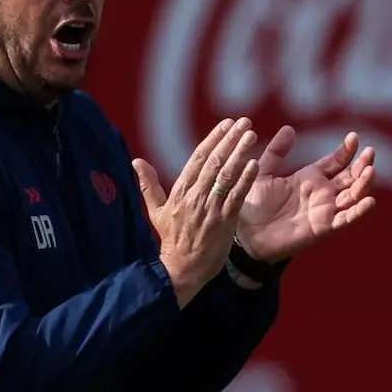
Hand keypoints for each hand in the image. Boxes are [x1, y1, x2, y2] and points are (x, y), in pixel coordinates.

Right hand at [133, 117, 260, 306]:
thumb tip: (136, 161)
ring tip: (252, 135)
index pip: (198, 158)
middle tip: (244, 122)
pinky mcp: (223, 221)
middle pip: (214, 161)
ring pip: (226, 175)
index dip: (213, 138)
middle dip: (230, 139)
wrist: (181, 269)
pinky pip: (236, 196)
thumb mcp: (156, 212)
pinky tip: (255, 164)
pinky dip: (245, 179)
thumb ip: (148, 185)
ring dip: (240, 153)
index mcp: (180, 191)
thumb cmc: (171, 240)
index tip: (227, 124)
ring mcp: (210, 208)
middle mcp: (195, 196)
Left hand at [235, 125, 376, 262]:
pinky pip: (345, 219)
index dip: (347, 150)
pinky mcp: (323, 227)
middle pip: (351, 177)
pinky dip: (358, 211)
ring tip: (370, 171)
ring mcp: (325, 210)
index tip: (354, 137)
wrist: (246, 235)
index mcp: (310, 178)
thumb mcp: (263, 172)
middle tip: (370, 152)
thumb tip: (289, 128)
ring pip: (353, 196)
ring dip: (364, 184)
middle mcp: (322, 193)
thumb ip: (276, 152)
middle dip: (362, 165)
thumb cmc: (253, 206)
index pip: (336, 161)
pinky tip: (369, 201)